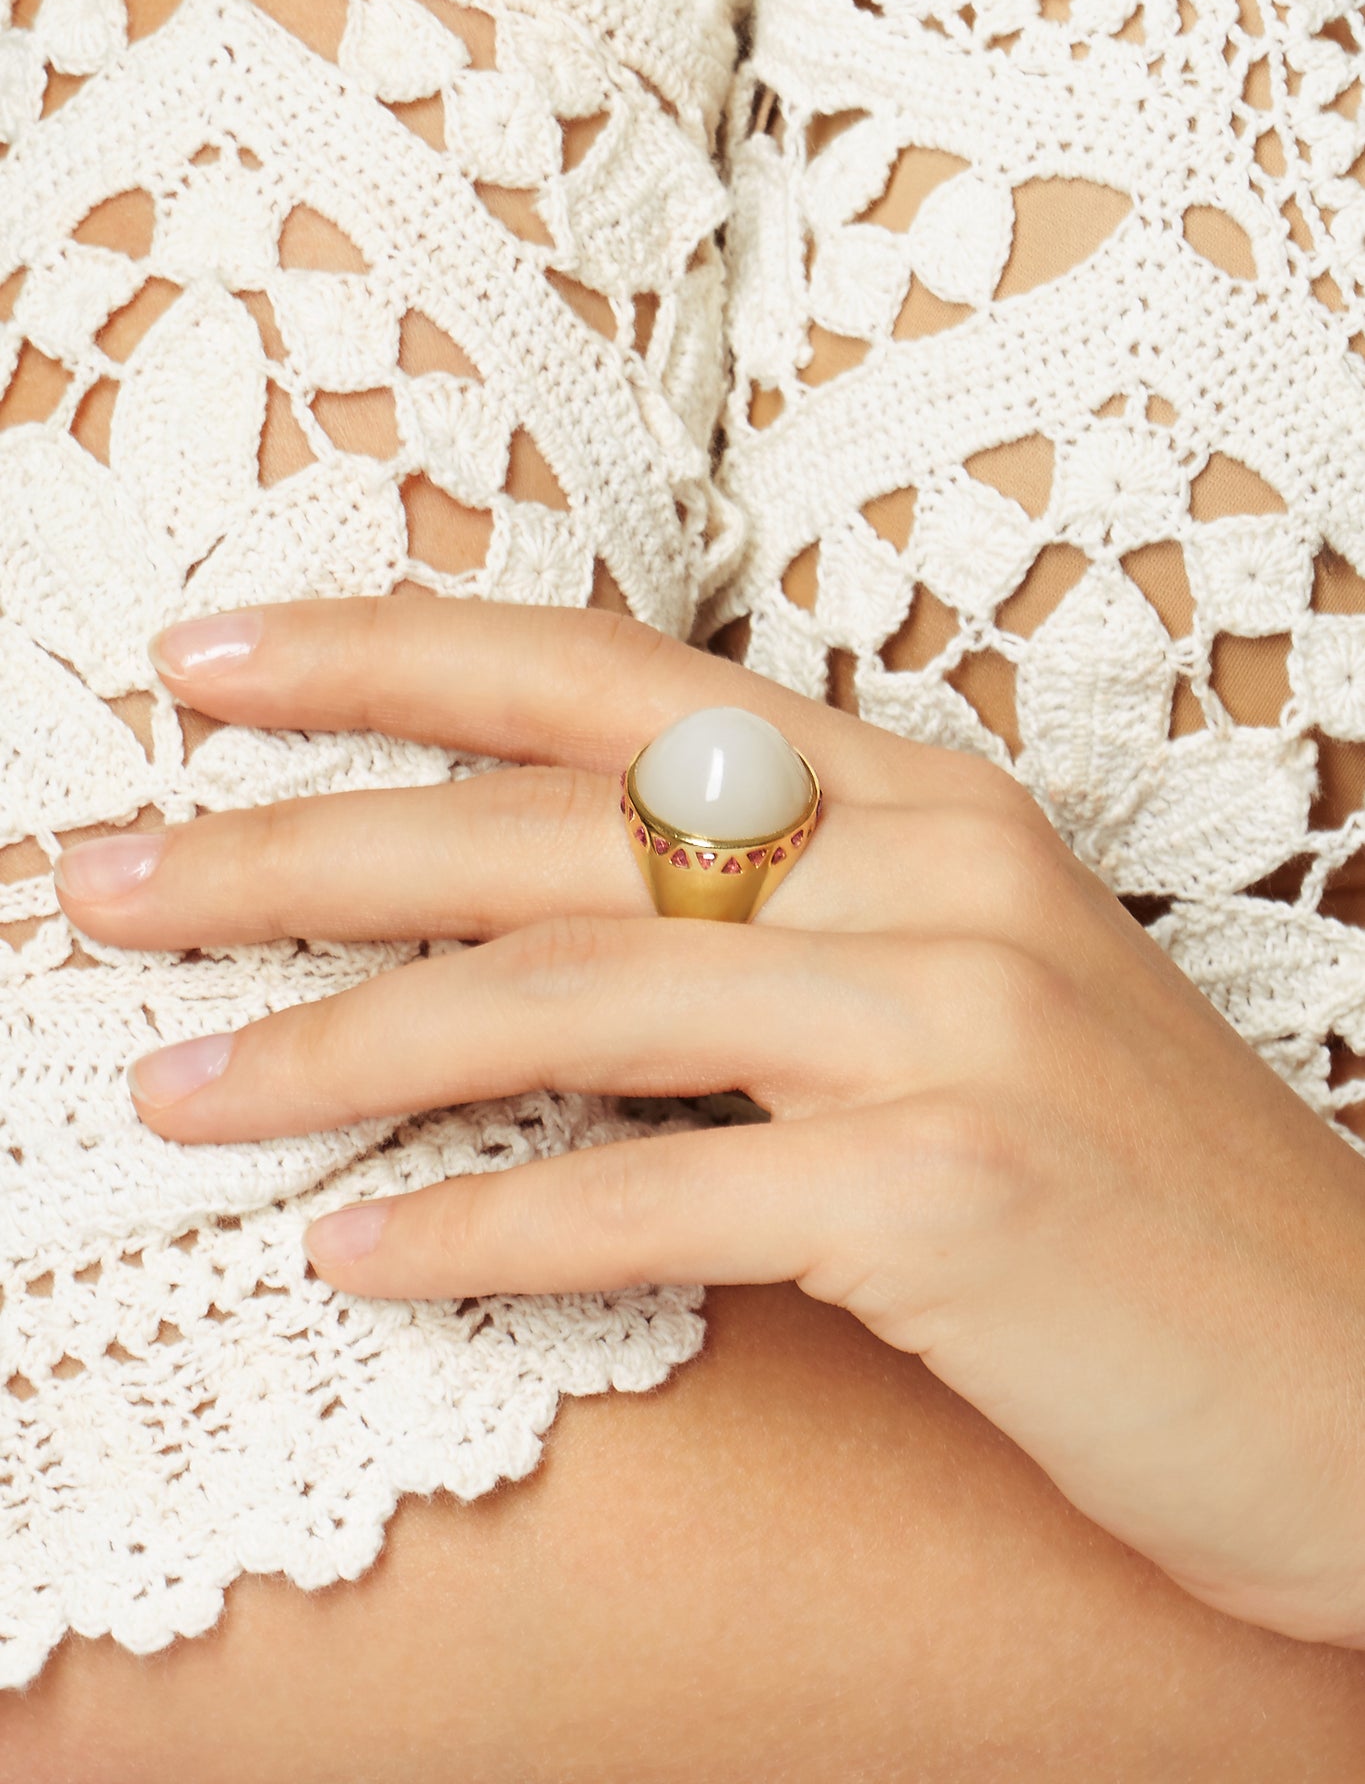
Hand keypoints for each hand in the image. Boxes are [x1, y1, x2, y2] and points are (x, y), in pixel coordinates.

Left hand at [54, 596, 1364, 1648]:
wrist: (1357, 1371)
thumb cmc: (1127, 1184)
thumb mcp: (955, 996)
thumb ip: (768, 930)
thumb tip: (515, 943)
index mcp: (923, 794)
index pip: (607, 678)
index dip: (388, 655)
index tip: (205, 659)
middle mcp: (936, 868)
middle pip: (548, 823)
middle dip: (294, 845)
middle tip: (99, 875)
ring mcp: (954, 1021)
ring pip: (573, 993)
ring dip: (338, 1045)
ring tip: (169, 1086)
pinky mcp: (955, 1197)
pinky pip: (658, 1199)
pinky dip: (486, 1232)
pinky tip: (352, 1259)